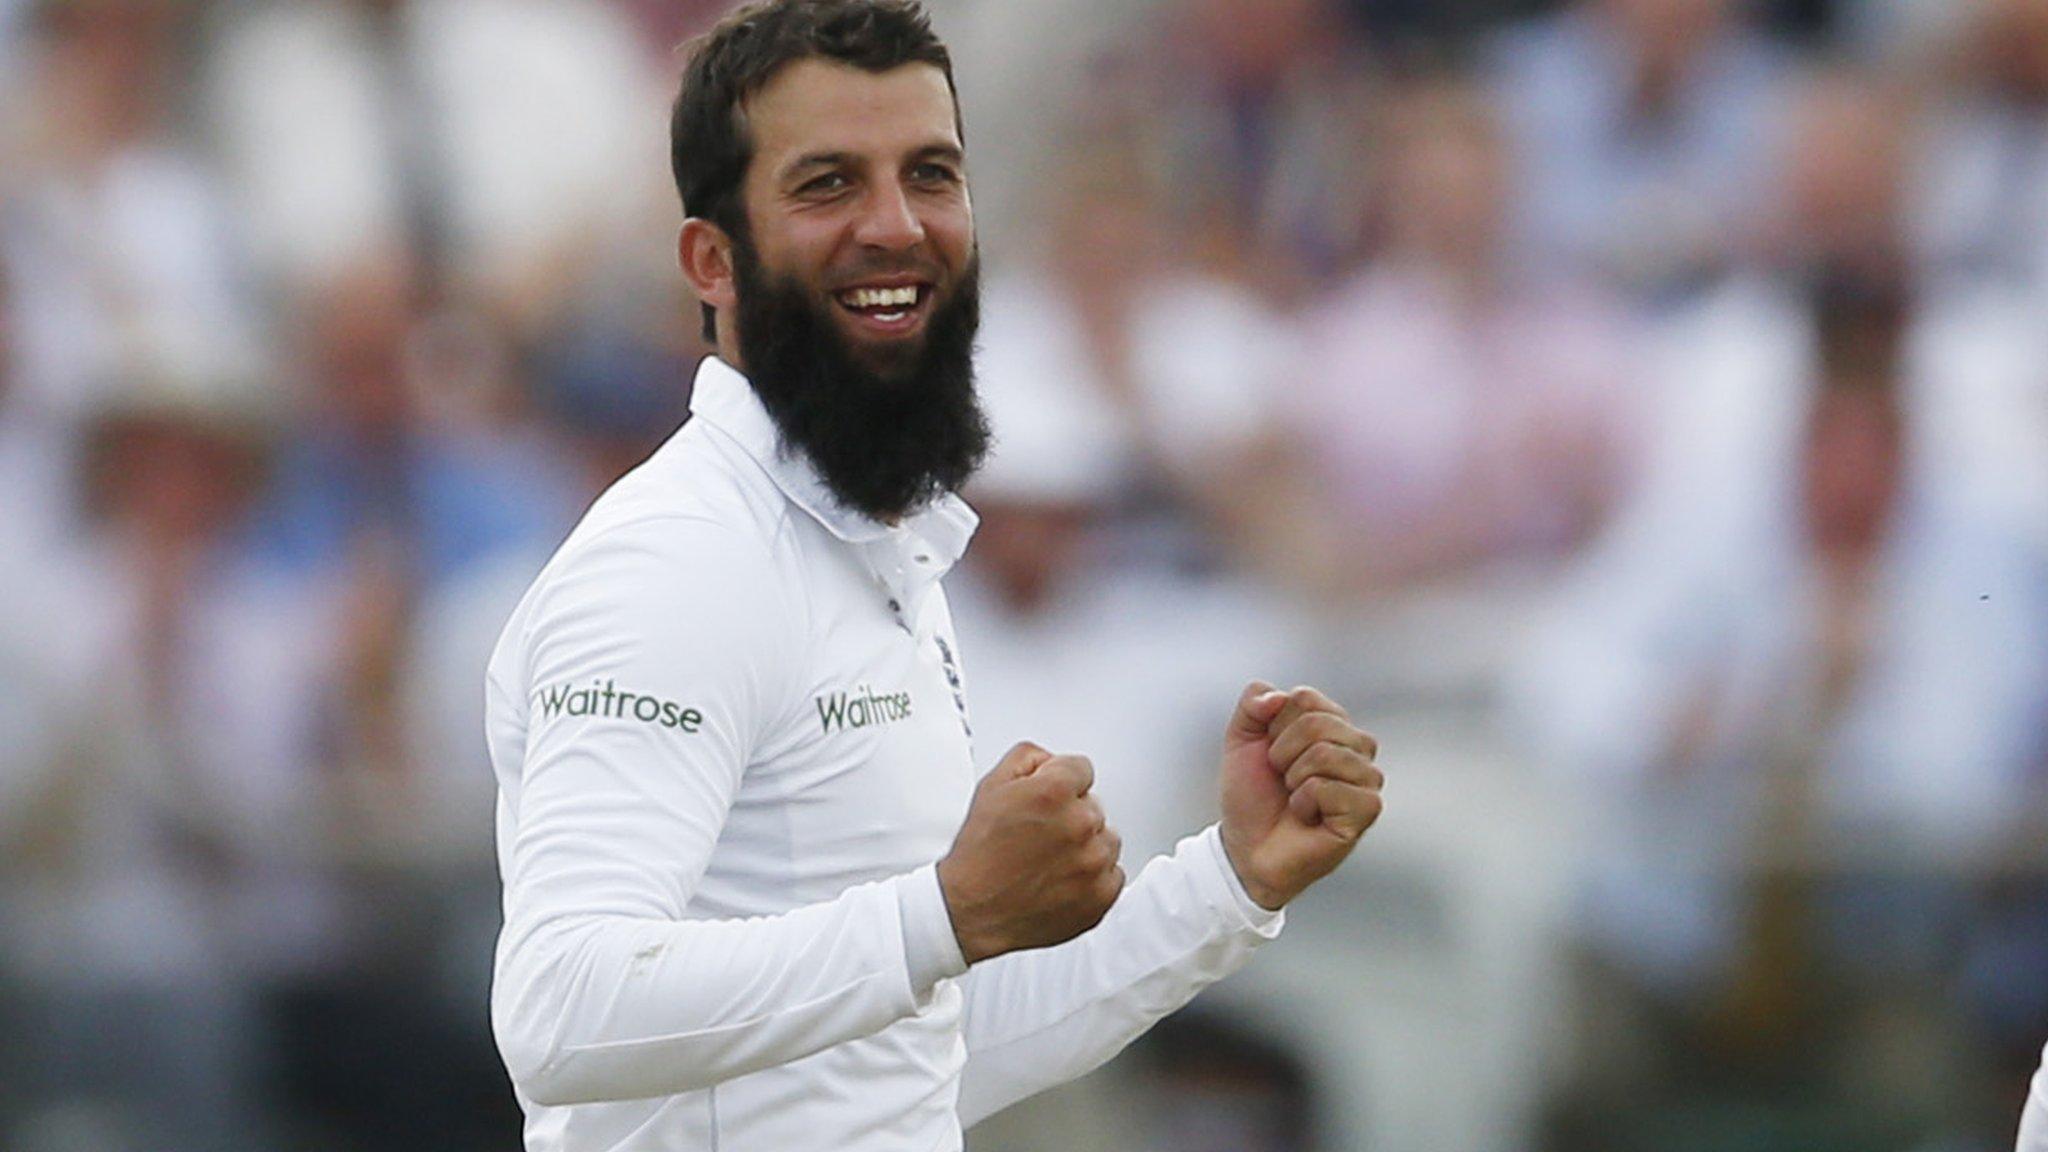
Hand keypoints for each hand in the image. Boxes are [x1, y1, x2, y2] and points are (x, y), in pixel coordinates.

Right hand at [938, 742, 1124, 963]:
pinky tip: (1063, 880)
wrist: (975, 912)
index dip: (1060, 783)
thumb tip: (1050, 760)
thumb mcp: (991, 786)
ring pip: (1107, 839)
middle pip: (1094, 805)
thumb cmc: (979, 855)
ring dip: (1086, 846)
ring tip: (1050, 860)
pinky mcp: (1101, 895)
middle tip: (1039, 836)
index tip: (1048, 801)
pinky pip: (1113, 874)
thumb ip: (1027, 758)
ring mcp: (1094, 862)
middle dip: (1071, 815)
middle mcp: (1080, 825)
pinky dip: (1094, 878)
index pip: (1082, 769)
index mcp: (1055, 792)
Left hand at [1219, 683, 1382, 909]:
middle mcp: (1356, 747)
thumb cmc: (1253, 797)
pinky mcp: (1367, 809)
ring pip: (1325, 753)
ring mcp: (1365, 778)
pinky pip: (1329, 788)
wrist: (1247, 847)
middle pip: (1316, 723)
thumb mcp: (1241, 740)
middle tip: (1283, 780)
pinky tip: (1308, 816)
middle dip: (1282, 753)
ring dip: (1294, 779)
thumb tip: (1278, 696)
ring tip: (1296, 798)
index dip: (1274, 727)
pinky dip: (1305, 803)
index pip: (1305, 697)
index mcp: (1331, 724)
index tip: (1271, 754)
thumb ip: (1254, 704)